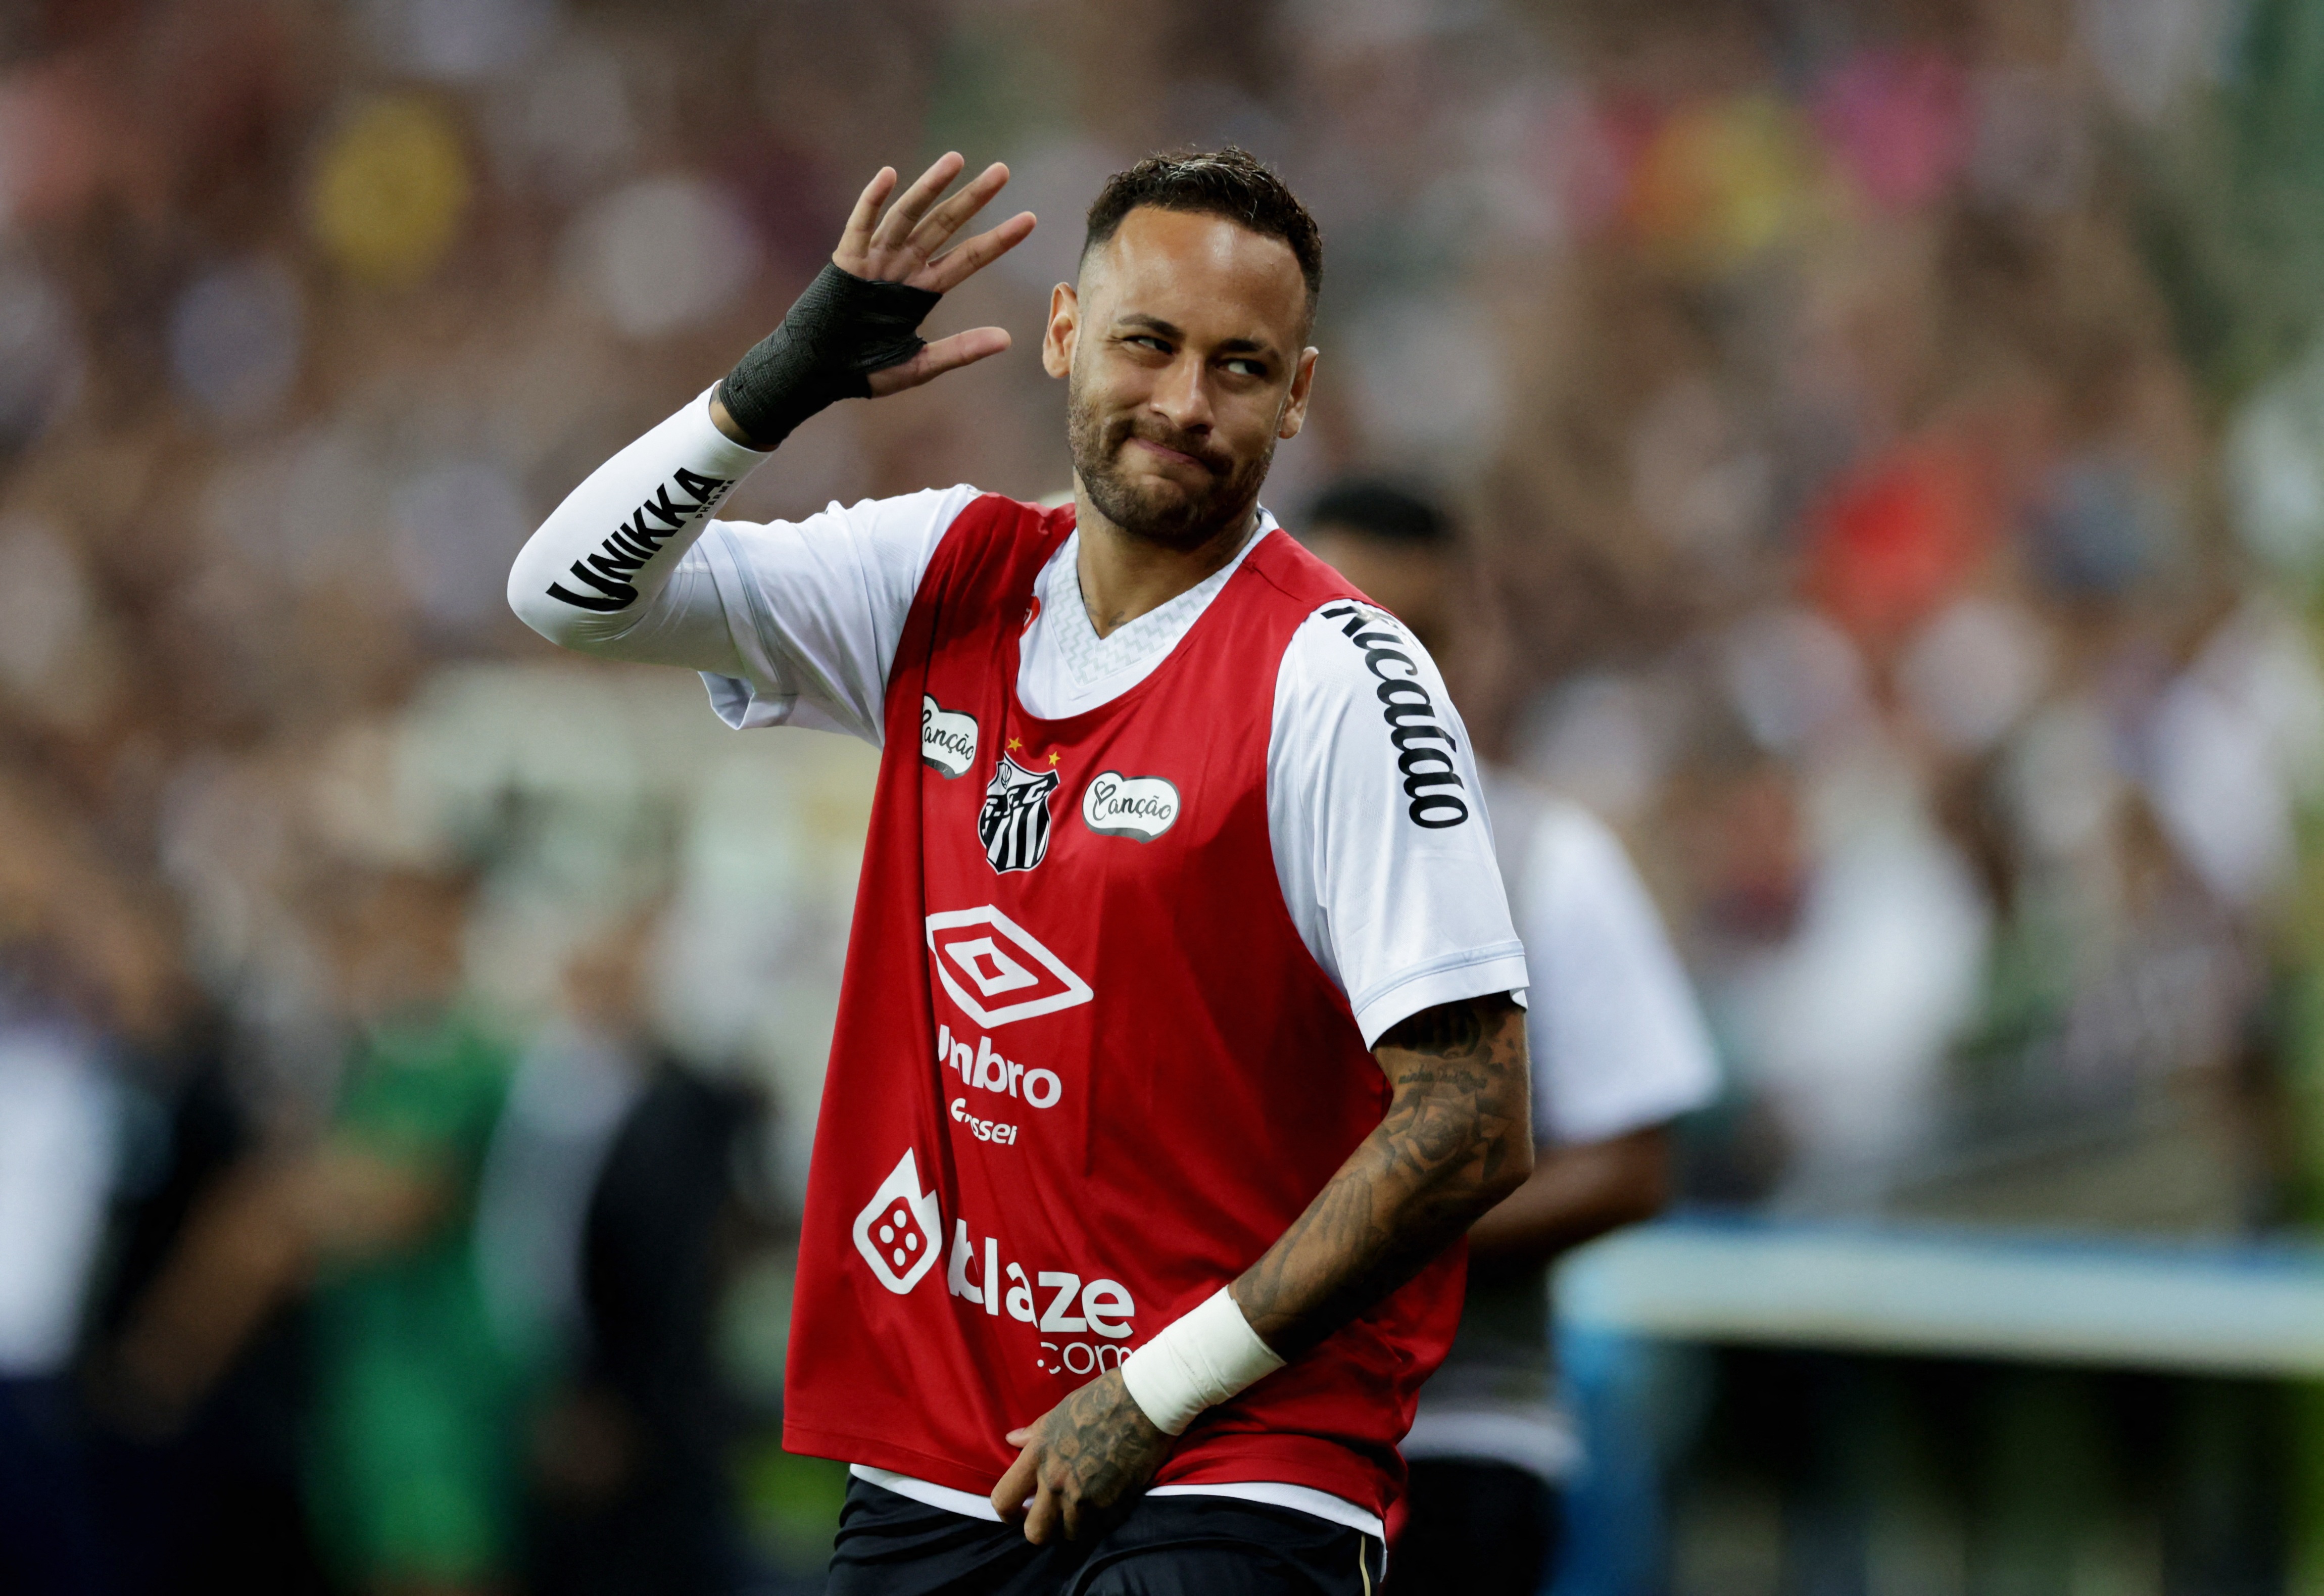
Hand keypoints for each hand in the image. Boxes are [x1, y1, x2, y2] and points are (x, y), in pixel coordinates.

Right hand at [835, 153, 1035, 395]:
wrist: (819, 374)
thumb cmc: (865, 369)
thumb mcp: (921, 365)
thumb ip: (961, 350)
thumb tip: (1007, 340)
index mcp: (923, 289)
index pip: (969, 257)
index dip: (998, 239)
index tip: (1030, 219)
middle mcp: (903, 266)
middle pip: (944, 224)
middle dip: (973, 198)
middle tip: (1003, 171)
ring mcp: (876, 259)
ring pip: (908, 215)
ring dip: (930, 186)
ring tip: (956, 159)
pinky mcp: (847, 260)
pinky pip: (861, 224)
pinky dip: (872, 199)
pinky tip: (889, 175)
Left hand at [990, 1367, 1170, 1543]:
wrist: (1145, 1402)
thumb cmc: (1101, 1399)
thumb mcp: (1060, 1411)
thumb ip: (1035, 1433)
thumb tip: (1012, 1439)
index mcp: (1038, 1456)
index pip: (1003, 1500)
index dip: (1007, 1513)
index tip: (1018, 1511)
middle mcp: (1056, 1482)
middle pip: (1035, 1533)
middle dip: (1042, 1529)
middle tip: (1053, 1516)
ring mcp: (1085, 1497)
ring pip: (1070, 1535)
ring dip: (1075, 1525)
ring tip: (1084, 1507)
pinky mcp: (1113, 1505)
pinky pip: (1100, 1528)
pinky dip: (1101, 1521)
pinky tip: (1107, 1501)